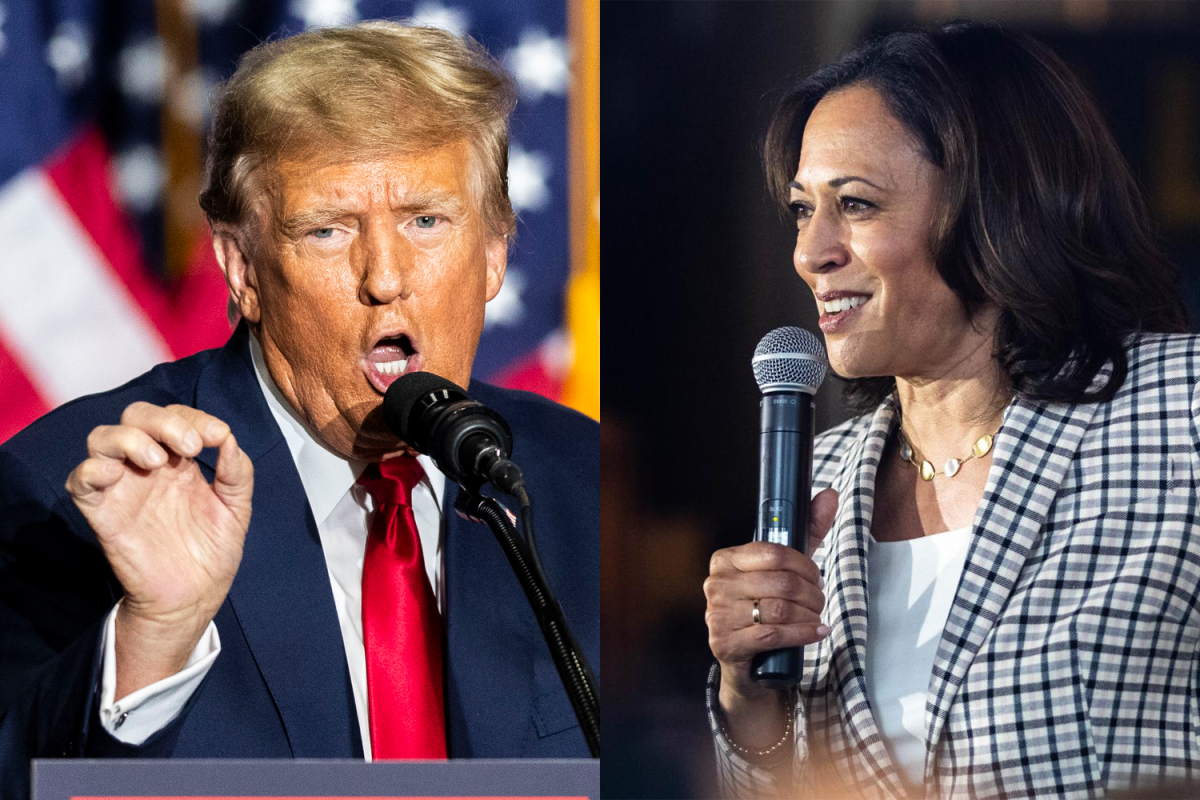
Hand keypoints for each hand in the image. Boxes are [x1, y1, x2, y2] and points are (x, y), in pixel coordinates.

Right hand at [66, 402, 252, 698]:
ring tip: (158, 460)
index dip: (193, 417)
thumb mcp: (236, 508)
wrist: (195, 597)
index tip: (216, 436)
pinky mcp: (103, 513)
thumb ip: (237, 473)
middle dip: (162, 421)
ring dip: (129, 438)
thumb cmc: (212, 551)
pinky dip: (91, 469)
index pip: (174, 417)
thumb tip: (228, 438)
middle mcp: (147, 467)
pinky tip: (116, 475)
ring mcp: (123, 487)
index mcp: (179, 461)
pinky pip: (80, 480)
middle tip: (189, 445)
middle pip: (135, 418)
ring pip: (102, 439)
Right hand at [705, 488, 837, 710]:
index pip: (775, 553)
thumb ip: (807, 530)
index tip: (815, 576)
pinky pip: (774, 634)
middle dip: (812, 594)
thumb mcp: (785, 569)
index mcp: (725, 559)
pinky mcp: (725, 643)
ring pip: (780, 609)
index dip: (805, 566)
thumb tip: (829, 494)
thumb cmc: (764, 608)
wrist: (747, 661)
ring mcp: (717, 614)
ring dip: (809, 616)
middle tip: (819, 602)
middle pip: (782, 583)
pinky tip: (815, 632)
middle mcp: (715, 584)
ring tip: (816, 618)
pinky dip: (803, 634)